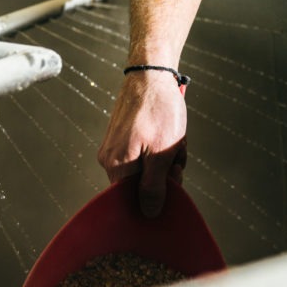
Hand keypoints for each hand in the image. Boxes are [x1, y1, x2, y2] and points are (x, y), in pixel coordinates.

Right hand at [98, 71, 186, 216]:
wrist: (151, 74)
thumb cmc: (158, 110)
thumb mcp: (163, 153)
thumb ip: (154, 187)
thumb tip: (149, 213)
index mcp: (116, 166)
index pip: (133, 200)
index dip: (157, 195)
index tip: (172, 179)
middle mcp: (109, 159)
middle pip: (141, 185)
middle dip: (164, 174)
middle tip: (176, 154)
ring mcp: (115, 147)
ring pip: (146, 168)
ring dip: (165, 159)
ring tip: (174, 140)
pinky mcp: (123, 137)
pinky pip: (144, 154)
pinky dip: (160, 148)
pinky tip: (169, 135)